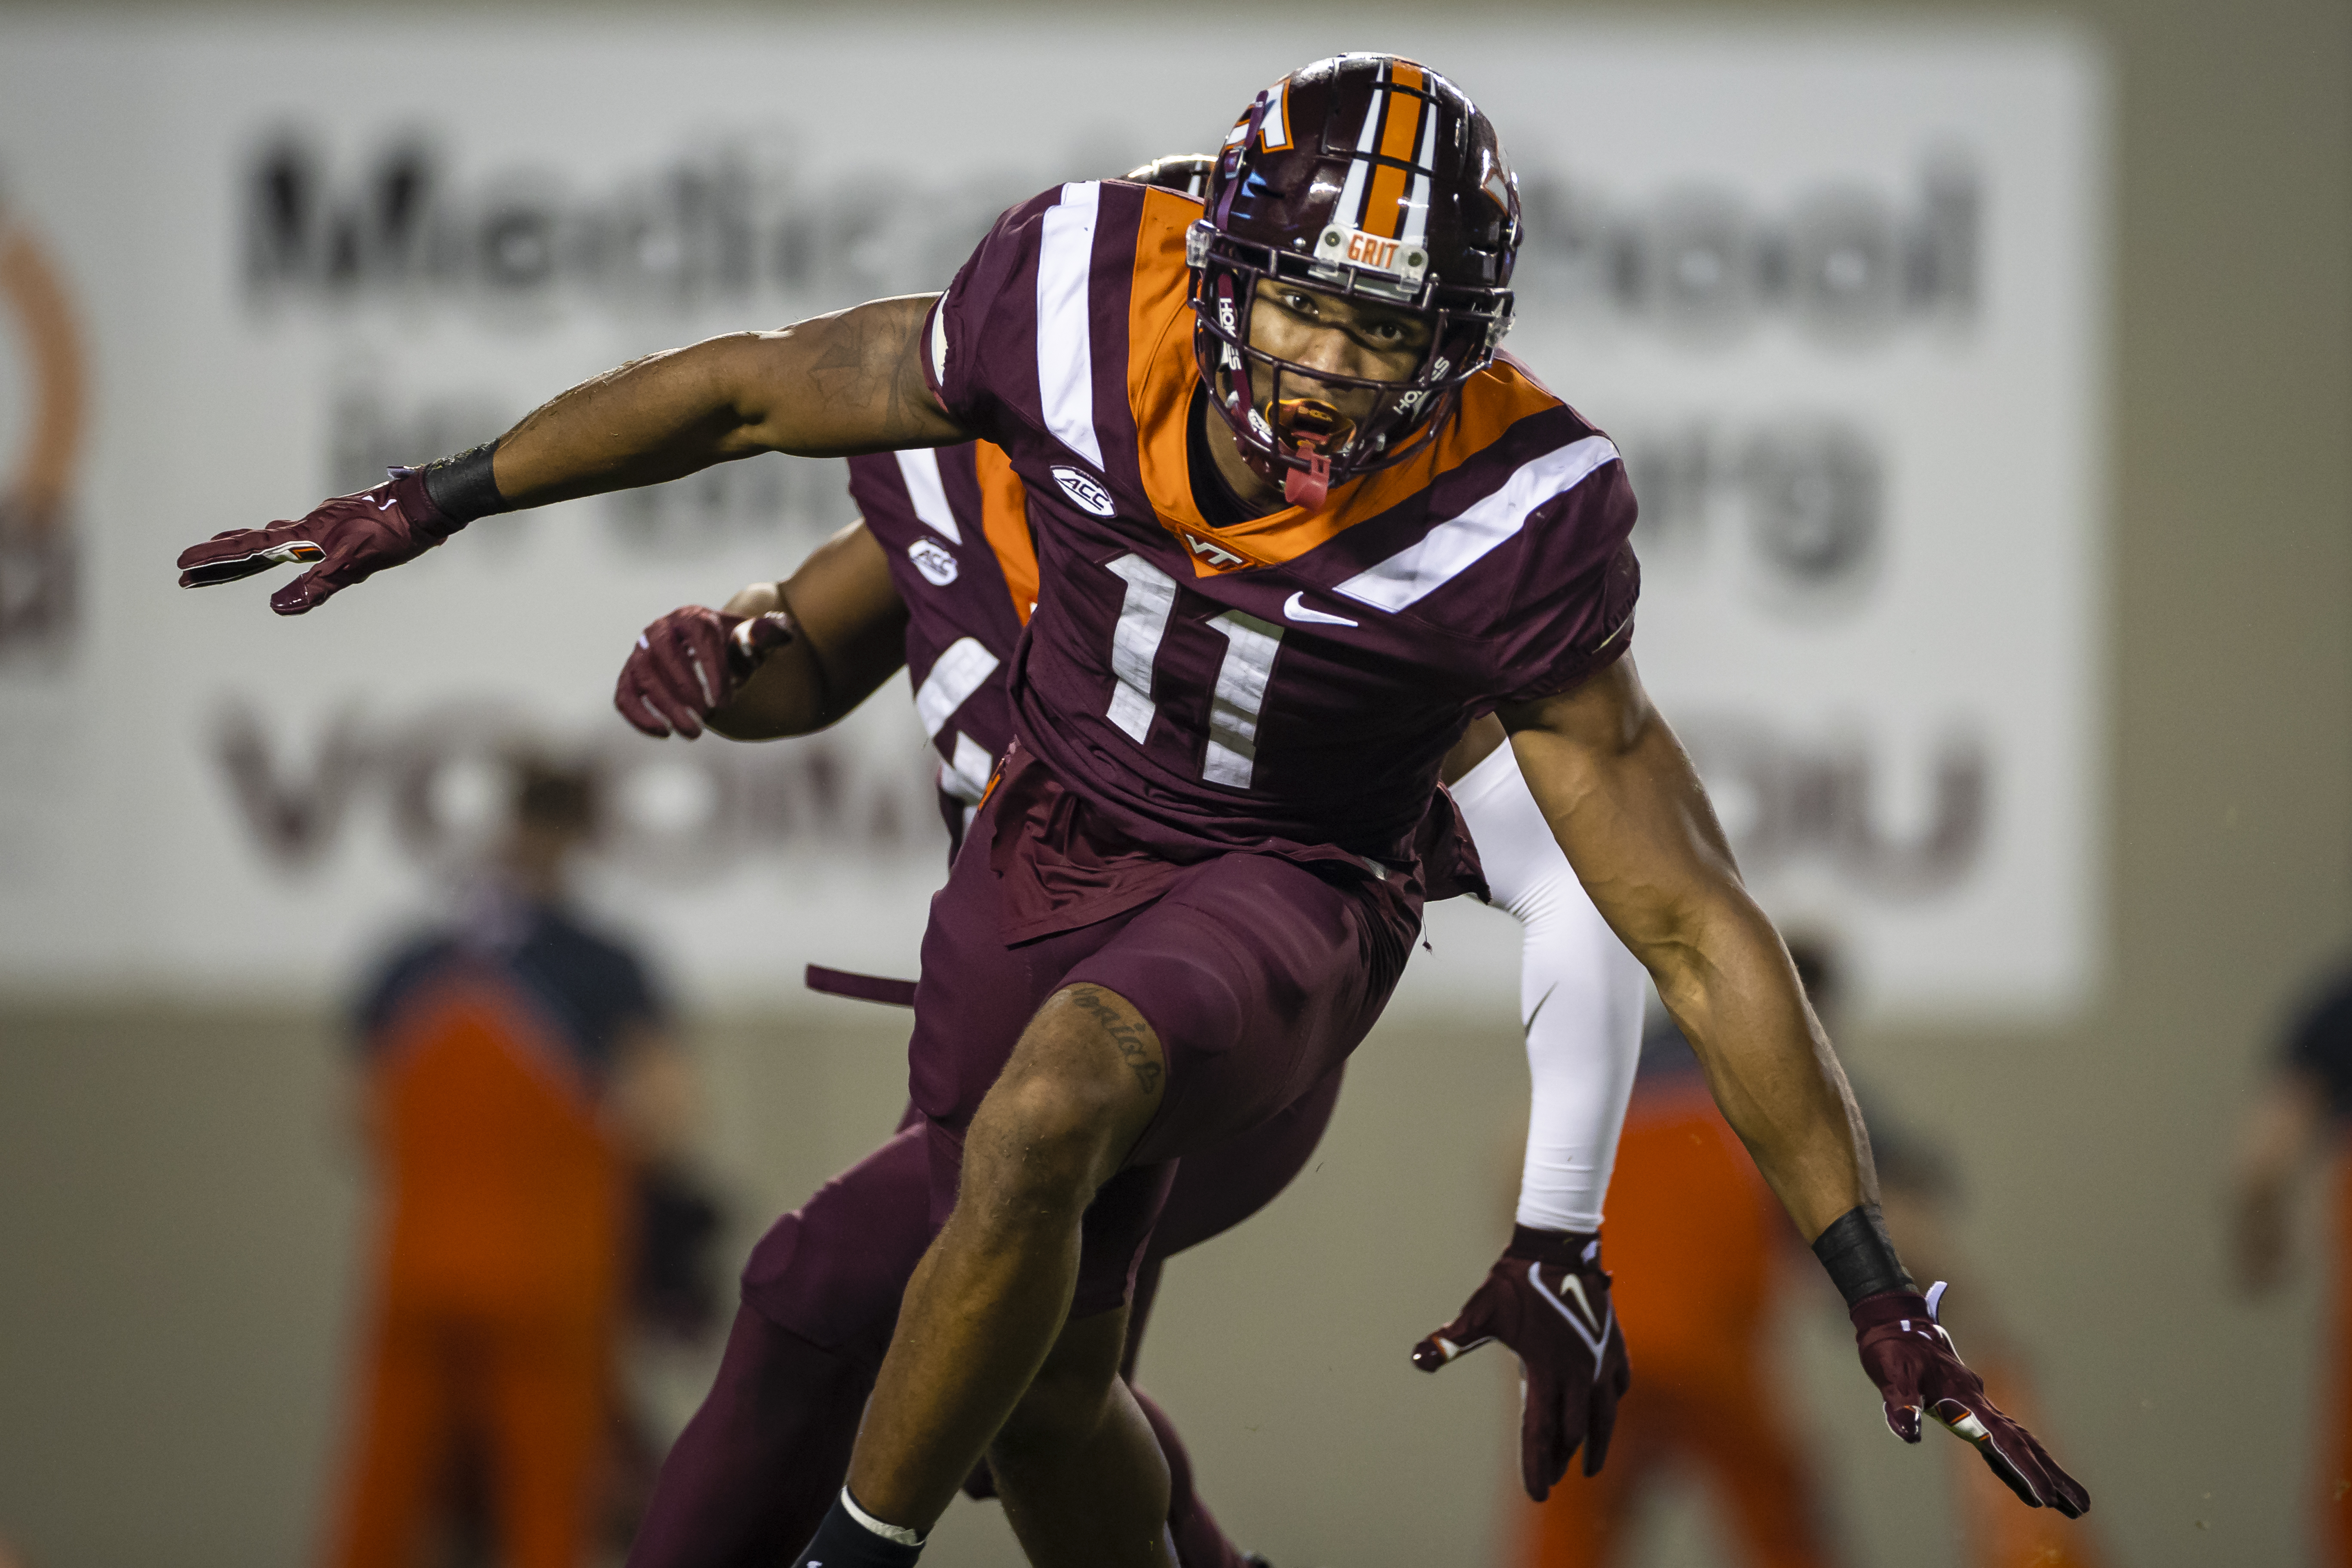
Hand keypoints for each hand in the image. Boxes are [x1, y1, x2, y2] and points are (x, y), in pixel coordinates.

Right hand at [175, 467, 463, 613]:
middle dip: (221, 559)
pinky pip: (300, 536)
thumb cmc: (396, 532)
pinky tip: (290, 549)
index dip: (217, 560)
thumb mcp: (358, 564)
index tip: (184, 566)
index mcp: (308, 536)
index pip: (252, 550)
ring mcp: (325, 524)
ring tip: (225, 556)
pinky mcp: (342, 524)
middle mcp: (310, 526)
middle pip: (255, 544)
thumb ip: (318, 585)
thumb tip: (279, 607)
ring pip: (276, 538)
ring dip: (248, 549)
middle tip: (187, 569)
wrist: (428, 502)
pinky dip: (281, 544)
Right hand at [614, 604, 794, 737]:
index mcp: (693, 617)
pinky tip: (664, 733)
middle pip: (664, 654)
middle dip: (686, 689)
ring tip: (692, 732)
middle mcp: (661, 629)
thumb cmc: (734, 646)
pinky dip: (639, 716)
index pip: (699, 637)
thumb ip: (768, 634)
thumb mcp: (754, 639)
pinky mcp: (629, 677)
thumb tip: (772, 631)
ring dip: (666, 707)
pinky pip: (624, 696)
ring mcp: (641, 652)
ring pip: (643, 676)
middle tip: (707, 717)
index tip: (725, 702)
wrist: (709, 650)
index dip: (712, 670)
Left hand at [1412, 1226, 1629, 1500]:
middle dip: (1561, 1460)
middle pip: (1572, 1431)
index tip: (1536, 1495)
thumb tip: (1419, 1357)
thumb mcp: (1480, 1309)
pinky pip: (1618, 1384)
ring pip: (1603, 1415)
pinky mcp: (1614, 1343)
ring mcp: (1601, 1358)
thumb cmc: (1515, 1279)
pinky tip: (1606, 1411)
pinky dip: (1610, 1404)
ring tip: (1589, 1467)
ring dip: (1595, 1444)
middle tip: (1551, 1479)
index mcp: (1546, 1370)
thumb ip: (1453, 1338)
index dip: (1536, 1466)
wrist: (1557, 1244)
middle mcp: (1579, 1371)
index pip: (1540, 1433)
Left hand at [1852, 1283, 2089, 1516]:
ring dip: (2043, 1471)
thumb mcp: (1892, 1375)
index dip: (2025, 1469)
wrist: (1895, 1320)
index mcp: (1966, 1400)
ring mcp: (1975, 1407)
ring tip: (2070, 1503)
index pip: (2004, 1440)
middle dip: (2052, 1475)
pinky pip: (1998, 1441)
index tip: (2047, 1497)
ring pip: (2018, 1442)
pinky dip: (2014, 1463)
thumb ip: (1901, 1403)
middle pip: (2024, 1444)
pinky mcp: (1966, 1409)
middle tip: (2082, 1507)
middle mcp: (1978, 1405)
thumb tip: (1909, 1435)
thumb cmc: (1893, 1348)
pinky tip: (2023, 1483)